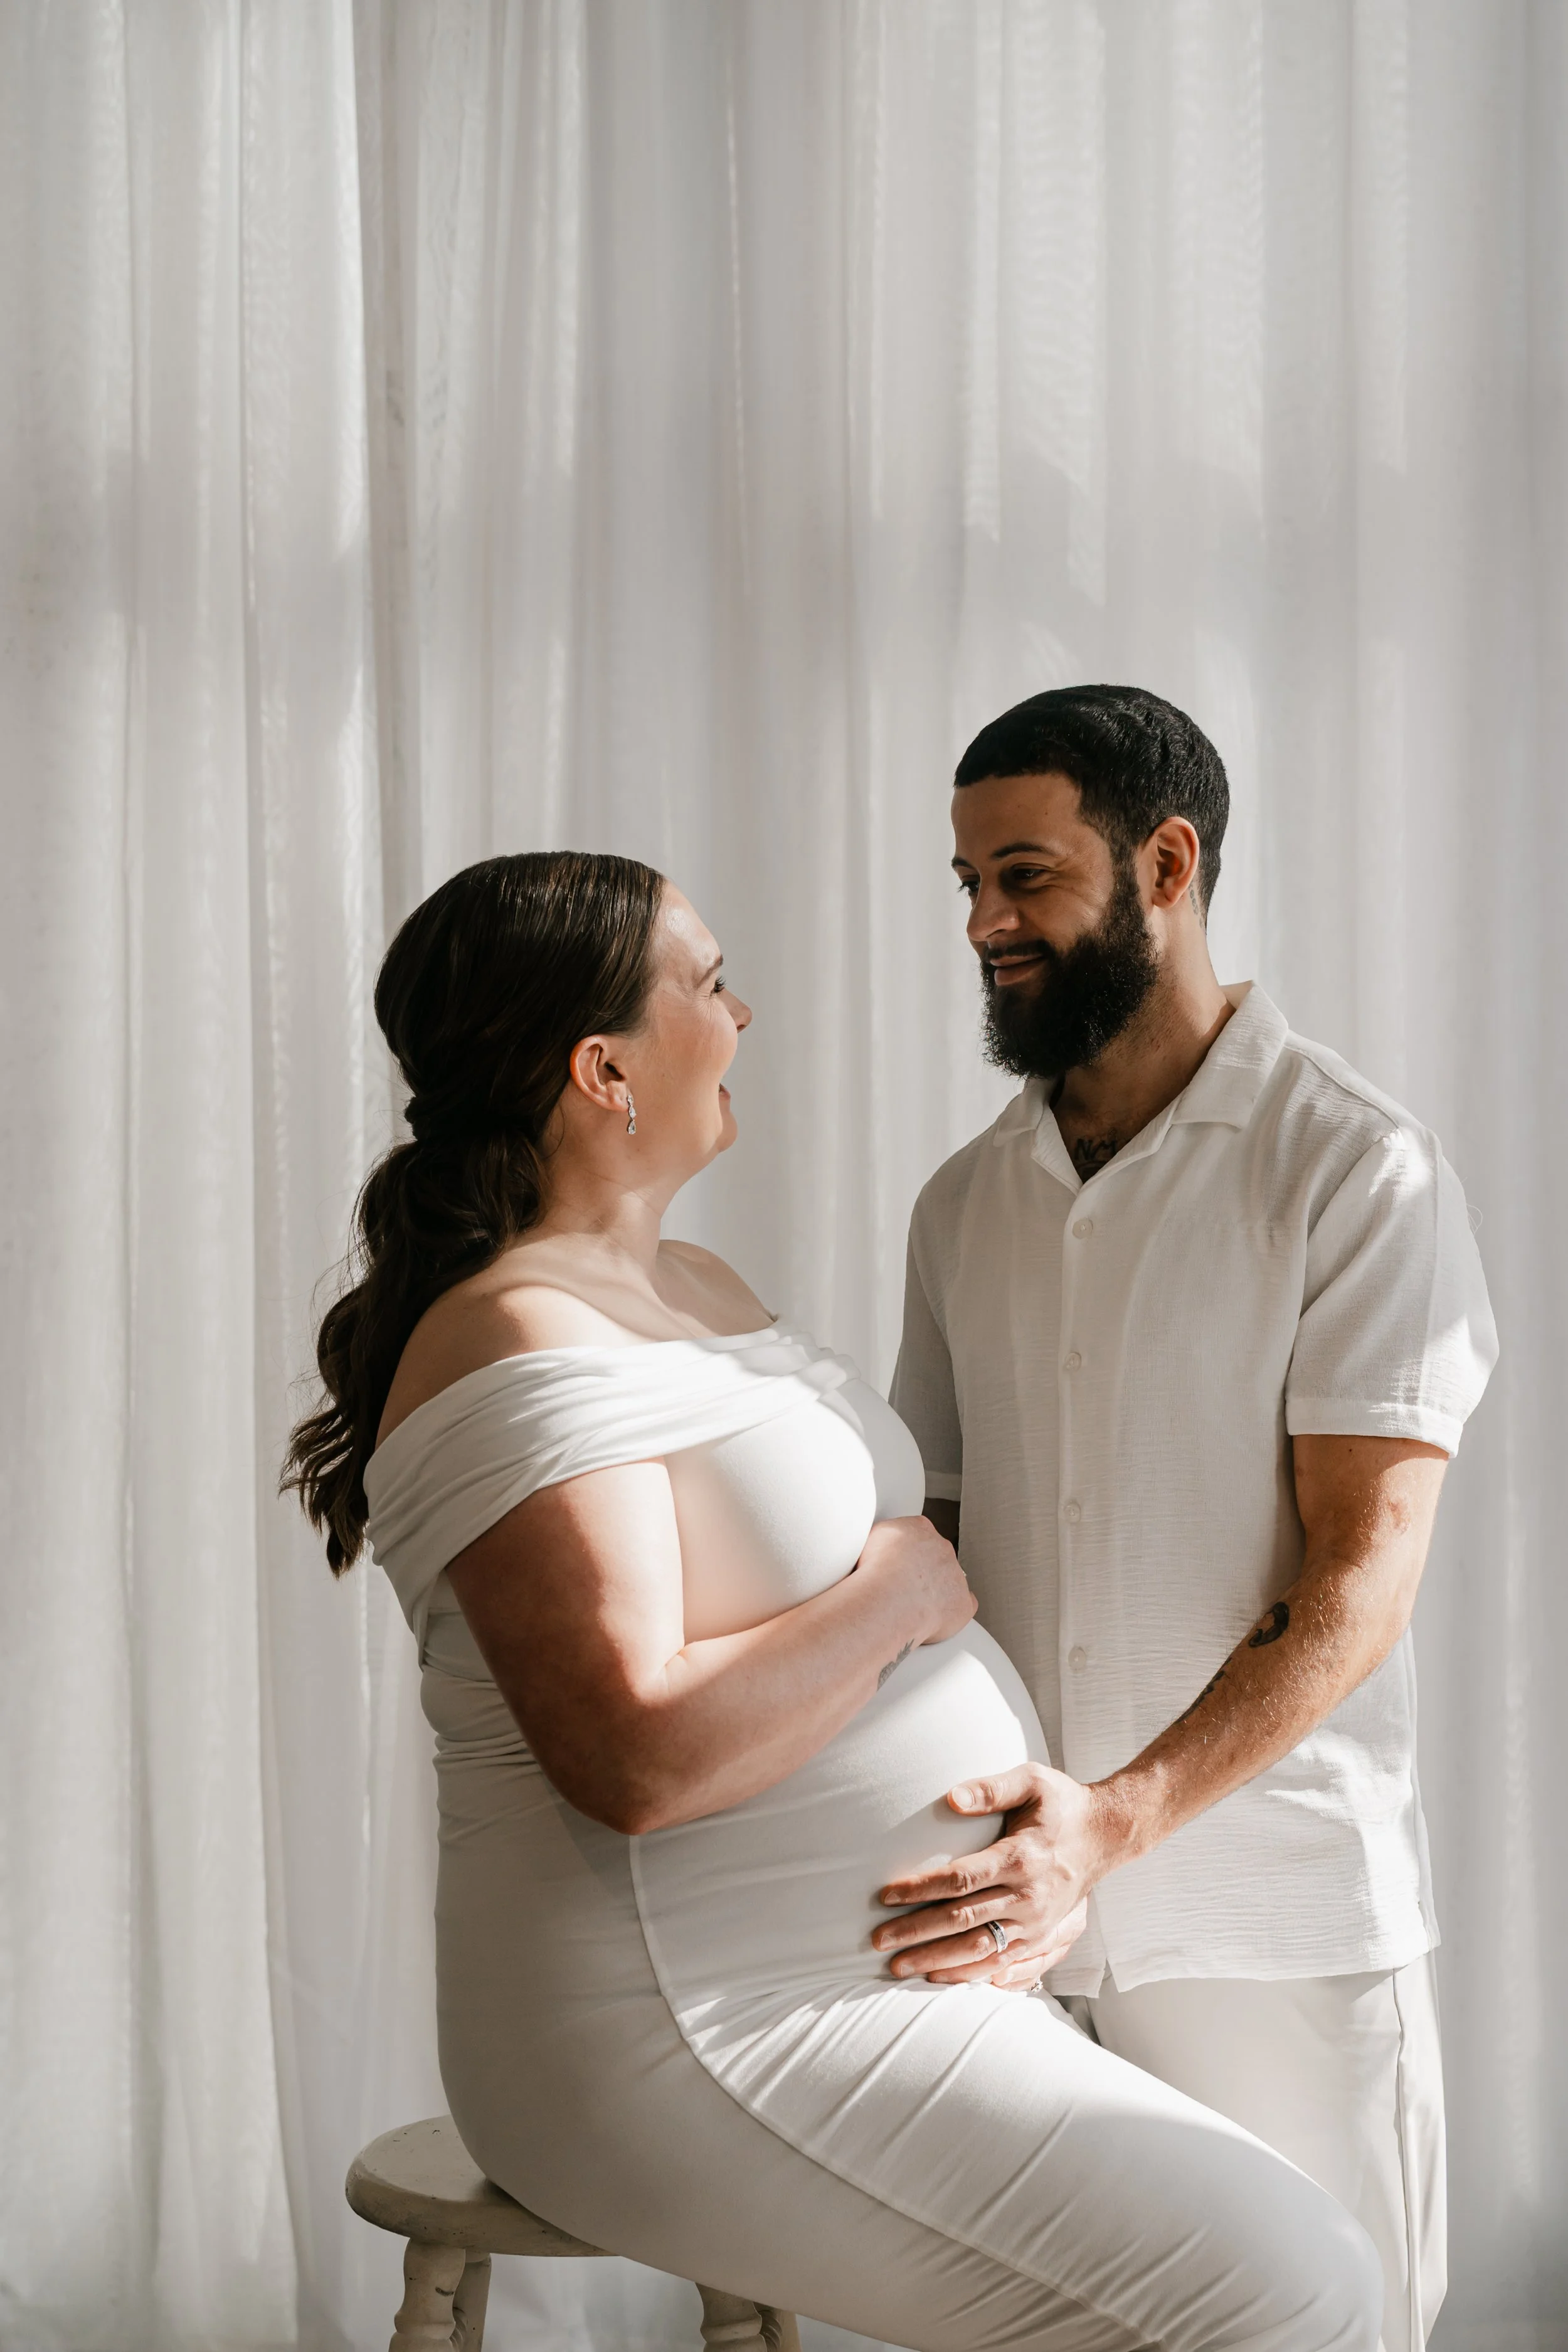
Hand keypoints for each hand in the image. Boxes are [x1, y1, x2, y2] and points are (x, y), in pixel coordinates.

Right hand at [856, 1516, 976, 1647]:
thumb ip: (886, 1535)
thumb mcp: (870, 1536)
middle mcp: (942, 1548)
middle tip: (900, 1588)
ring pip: (949, 1581)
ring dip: (934, 1592)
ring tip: (909, 1607)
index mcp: (920, 1528)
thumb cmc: (874, 1570)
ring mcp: (956, 1575)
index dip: (905, 1552)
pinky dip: (951, 1612)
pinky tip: (933, 1619)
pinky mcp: (963, 1603)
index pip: (918, 1534)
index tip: (895, 1565)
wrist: (889, 1599)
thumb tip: (885, 1542)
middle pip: (935, 1557)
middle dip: (921, 1571)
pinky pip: (963, 1606)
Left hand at [872, 1761, 1120, 1987]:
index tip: (885, 1895)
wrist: (1106, 1835)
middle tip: (878, 1941)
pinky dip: (970, 1974)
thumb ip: (991, 1788)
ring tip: (899, 1966)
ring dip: (937, 1960)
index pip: (960, 1879)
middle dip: (917, 1933)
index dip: (920, 1889)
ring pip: (980, 1949)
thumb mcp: (1032, 1781)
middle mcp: (1029, 1896)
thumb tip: (950, 1798)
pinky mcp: (1042, 1936)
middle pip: (962, 1920)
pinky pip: (1002, 1963)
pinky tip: (941, 1977)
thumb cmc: (1062, 1804)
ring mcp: (1036, 1922)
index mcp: (1021, 1858)